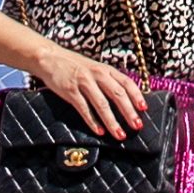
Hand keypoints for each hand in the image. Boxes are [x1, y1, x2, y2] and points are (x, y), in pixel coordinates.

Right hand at [33, 46, 152, 140]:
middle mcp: (97, 74)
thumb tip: (126, 99)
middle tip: (137, 126)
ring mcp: (83, 82)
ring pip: (102, 104)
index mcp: (105, 69)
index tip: (144, 109)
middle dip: (129, 112)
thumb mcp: (95, 68)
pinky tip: (100, 131)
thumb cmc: (74, 66)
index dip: (136, 96)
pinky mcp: (70, 90)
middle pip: (117, 94)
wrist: (50, 58)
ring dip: (112, 121)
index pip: (126, 82)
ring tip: (120, 134)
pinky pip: (84, 109)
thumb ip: (108, 80)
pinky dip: (93, 121)